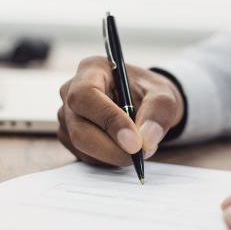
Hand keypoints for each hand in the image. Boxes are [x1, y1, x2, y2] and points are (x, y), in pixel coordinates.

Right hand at [58, 56, 183, 165]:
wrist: (142, 102)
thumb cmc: (149, 93)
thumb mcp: (164, 96)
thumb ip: (158, 114)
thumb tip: (145, 140)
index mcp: (91, 70)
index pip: (86, 95)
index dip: (108, 120)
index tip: (135, 142)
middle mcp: (70, 90)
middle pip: (79, 128)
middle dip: (111, 148)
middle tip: (140, 155)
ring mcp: (66, 115)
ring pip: (81, 146)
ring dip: (112, 155)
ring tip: (137, 147)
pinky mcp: (68, 135)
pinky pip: (83, 156)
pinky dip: (107, 159)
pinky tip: (122, 148)